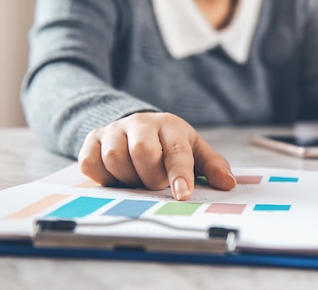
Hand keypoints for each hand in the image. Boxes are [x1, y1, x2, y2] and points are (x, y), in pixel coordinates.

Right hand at [77, 112, 235, 200]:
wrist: (137, 125)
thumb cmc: (170, 143)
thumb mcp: (195, 151)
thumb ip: (212, 166)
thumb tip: (228, 183)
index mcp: (170, 126)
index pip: (177, 150)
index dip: (180, 174)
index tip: (182, 194)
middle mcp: (141, 123)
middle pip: (142, 151)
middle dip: (150, 176)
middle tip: (156, 183)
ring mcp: (115, 129)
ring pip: (114, 157)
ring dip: (127, 178)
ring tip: (137, 179)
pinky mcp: (92, 139)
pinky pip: (90, 162)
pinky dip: (102, 176)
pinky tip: (115, 176)